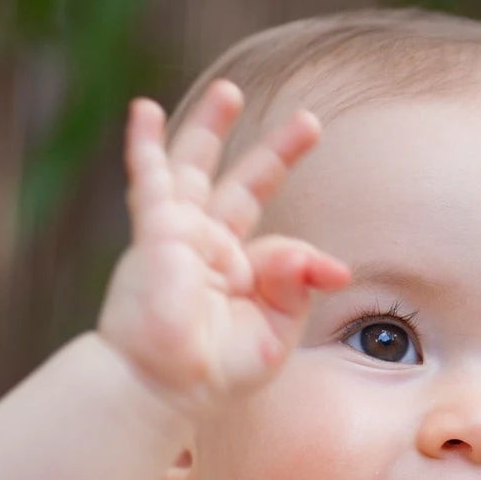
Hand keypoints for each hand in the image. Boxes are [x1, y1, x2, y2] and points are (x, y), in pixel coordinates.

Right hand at [95, 79, 351, 418]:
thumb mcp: (274, 334)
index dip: (304, 255)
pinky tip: (143, 111)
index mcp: (239, 273)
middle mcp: (209, 246)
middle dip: (276, 154)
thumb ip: (298, 290)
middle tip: (309, 121)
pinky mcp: (155, 230)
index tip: (337, 271)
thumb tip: (333, 264)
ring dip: (209, 128)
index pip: (277, 241)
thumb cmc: (214, 371)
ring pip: (195, 168)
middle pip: (244, 185)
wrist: (163, 387)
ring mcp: (180, 234)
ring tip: (229, 92)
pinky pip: (150, 178)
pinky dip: (145, 144)